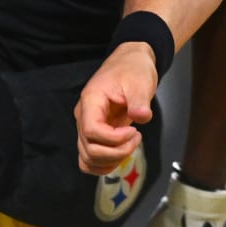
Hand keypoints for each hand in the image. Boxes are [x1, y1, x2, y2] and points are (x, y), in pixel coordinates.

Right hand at [75, 42, 157, 174]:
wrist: (130, 63)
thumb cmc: (132, 69)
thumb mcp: (140, 81)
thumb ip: (140, 100)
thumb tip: (141, 116)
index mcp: (91, 101)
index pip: (91, 131)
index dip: (113, 139)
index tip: (133, 131)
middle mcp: (84, 116)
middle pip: (89, 149)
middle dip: (116, 152)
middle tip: (136, 138)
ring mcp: (87, 126)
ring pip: (87, 158)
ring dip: (111, 161)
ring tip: (130, 145)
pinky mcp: (95, 133)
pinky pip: (91, 158)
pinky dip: (105, 163)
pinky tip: (121, 154)